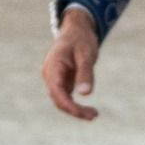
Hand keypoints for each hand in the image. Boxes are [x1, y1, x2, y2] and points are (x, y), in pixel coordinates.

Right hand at [43, 5, 99, 120]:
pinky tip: (88, 109)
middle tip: (94, 115)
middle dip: (74, 110)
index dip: (70, 106)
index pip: (57, 92)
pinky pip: (65, 97)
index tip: (85, 114)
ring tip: (94, 114)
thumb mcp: (86, 54)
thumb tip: (85, 94)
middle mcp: (50, 74)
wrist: (76, 29)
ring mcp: (54, 78)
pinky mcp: (60, 81)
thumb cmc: (81, 39)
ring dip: (75, 109)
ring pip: (61, 100)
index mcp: (53, 67)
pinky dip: (75, 104)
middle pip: (58, 99)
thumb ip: (85, 73)